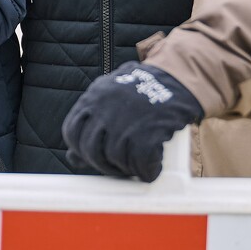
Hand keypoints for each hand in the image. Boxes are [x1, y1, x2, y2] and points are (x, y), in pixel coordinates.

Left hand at [63, 61, 204, 181]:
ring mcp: (125, 122)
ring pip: (115, 159)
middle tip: (116, 166)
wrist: (179, 78)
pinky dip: (147, 171)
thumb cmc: (143, 90)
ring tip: (136, 164)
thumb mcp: (110, 96)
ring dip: (126, 168)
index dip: (80, 149)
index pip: (71, 132)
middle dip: (102, 164)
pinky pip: (140, 164)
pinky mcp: (148, 133)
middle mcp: (105, 109)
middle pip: (91, 149)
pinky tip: (151, 169)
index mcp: (93, 97)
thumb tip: (73, 157)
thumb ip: (90, 122)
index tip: (91, 155)